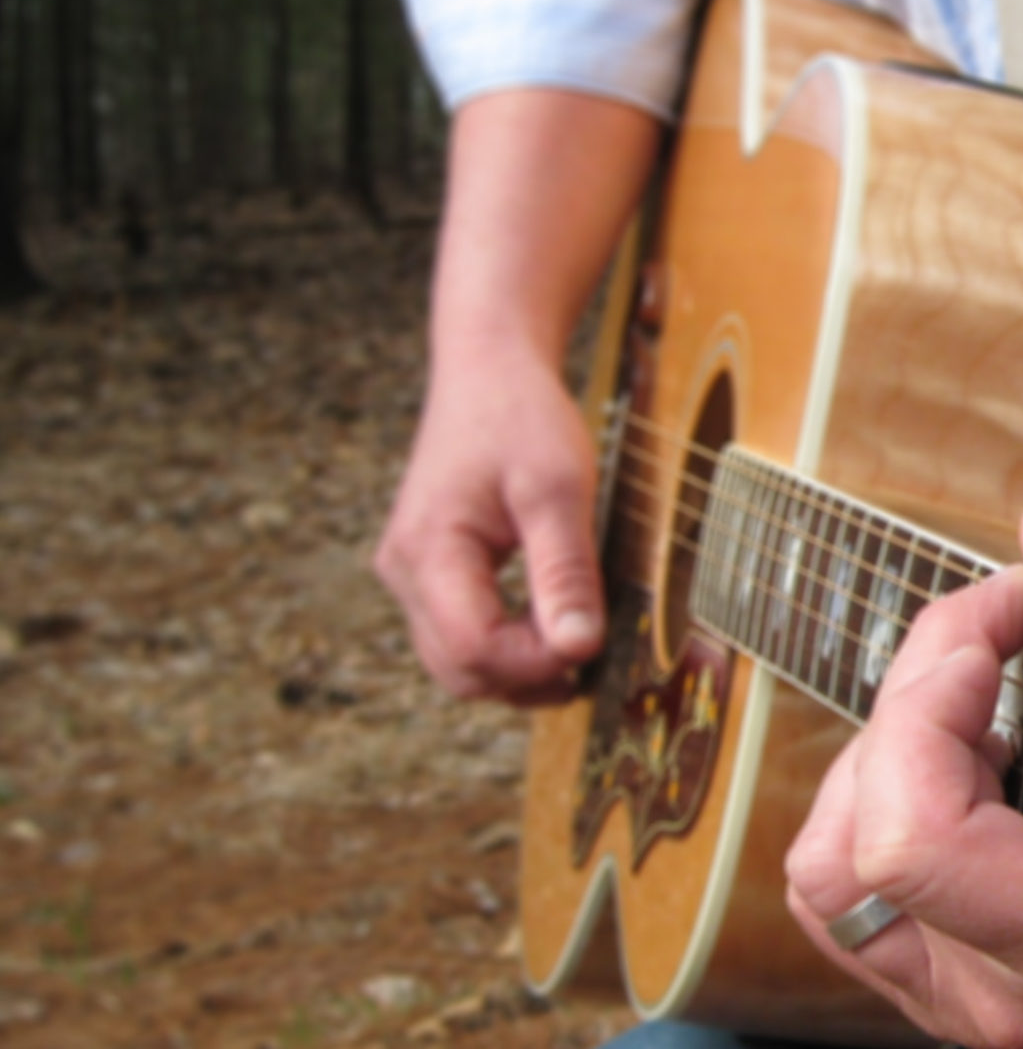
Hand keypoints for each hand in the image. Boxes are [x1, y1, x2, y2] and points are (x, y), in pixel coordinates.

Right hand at [373, 342, 604, 701]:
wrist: (489, 372)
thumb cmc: (522, 418)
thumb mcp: (558, 489)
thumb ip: (565, 571)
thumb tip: (578, 649)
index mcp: (429, 550)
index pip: (473, 650)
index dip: (536, 664)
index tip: (592, 644)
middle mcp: (404, 571)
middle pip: (460, 669)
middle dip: (527, 676)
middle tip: (592, 655)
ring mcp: (409, 575)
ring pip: (456, 662)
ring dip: (517, 669)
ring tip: (576, 640)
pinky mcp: (426, 573)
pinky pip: (459, 635)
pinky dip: (505, 647)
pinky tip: (551, 626)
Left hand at [784, 501, 1022, 1048]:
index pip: (905, 830)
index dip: (924, 695)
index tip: (1005, 617)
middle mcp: (1009, 996)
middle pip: (848, 843)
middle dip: (906, 715)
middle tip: (995, 651)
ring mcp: (976, 1011)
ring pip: (830, 882)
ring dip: (881, 775)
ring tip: (980, 721)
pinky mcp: (963, 1002)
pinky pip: (857, 908)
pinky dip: (886, 823)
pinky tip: (975, 777)